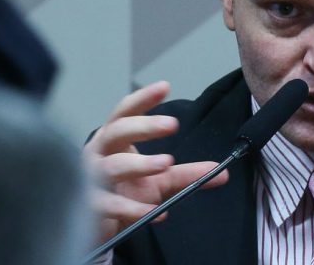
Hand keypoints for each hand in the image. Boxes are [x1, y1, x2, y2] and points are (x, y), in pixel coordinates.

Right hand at [83, 81, 228, 241]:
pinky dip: (132, 208)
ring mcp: (91, 181)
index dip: (142, 99)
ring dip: (140, 163)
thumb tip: (222, 172)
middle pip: (116, 131)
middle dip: (143, 126)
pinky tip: (155, 211)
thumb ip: (188, 173)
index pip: (124, 113)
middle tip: (172, 124)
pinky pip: (110, 205)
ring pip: (113, 167)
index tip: (164, 87)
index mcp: (114, 141)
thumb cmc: (124, 193)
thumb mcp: (160, 180)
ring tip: (166, 162)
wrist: (99, 226)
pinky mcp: (91, 208)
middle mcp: (99, 155)